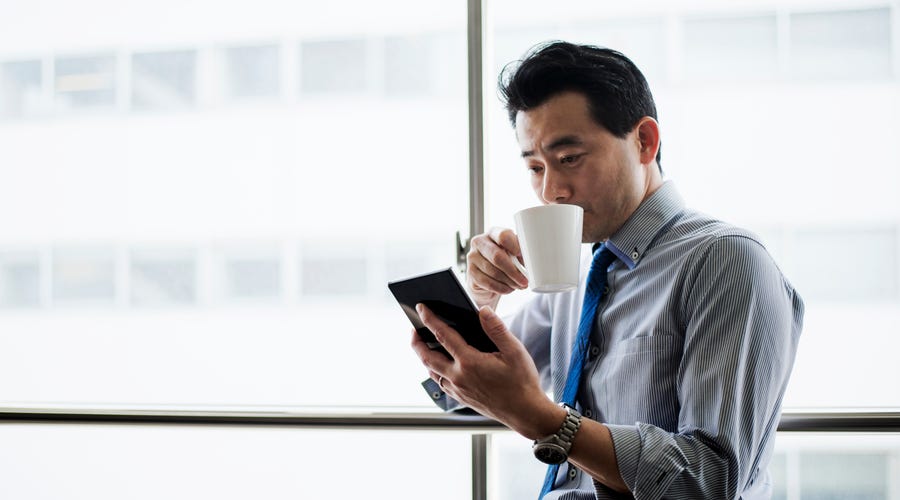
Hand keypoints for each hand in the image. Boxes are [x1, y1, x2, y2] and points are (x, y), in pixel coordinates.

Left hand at [411, 303, 560, 439]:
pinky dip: (435, 371)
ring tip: (423, 345)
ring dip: (424, 357)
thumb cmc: (522, 382)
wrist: (525, 413)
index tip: (421, 308)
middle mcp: (458, 377)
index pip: (442, 335)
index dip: (430, 319)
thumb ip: (496, 329)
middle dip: (416, 341)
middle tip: (413, 329)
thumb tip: (482, 311)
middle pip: (427, 357)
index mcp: (470, 362)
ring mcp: (458, 390)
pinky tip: (441, 365)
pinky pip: (440, 382)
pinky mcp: (461, 398)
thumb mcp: (514, 351)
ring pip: (431, 371)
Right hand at [466, 227, 528, 308]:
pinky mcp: (471, 272)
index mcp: (493, 233)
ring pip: (494, 272)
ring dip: (509, 281)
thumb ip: (519, 253)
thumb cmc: (503, 261)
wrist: (486, 276)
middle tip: (524, 280)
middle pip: (497, 256)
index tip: (522, 256)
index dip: (514, 246)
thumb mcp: (512, 253)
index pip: (503, 235)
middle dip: (513, 271)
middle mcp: (480, 242)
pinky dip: (502, 288)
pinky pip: (488, 283)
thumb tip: (531, 261)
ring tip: (518, 285)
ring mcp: (472, 257)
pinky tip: (509, 288)